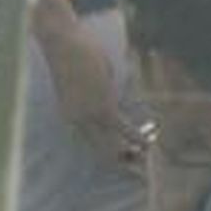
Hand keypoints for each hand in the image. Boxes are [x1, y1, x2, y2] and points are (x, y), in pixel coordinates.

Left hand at [45, 28, 153, 169]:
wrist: (60, 39)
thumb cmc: (70, 52)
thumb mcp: (84, 78)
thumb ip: (97, 94)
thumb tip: (112, 98)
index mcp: (69, 117)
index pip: (91, 145)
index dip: (111, 154)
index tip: (127, 158)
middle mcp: (76, 122)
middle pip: (102, 153)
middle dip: (122, 163)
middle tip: (141, 171)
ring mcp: (89, 116)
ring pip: (114, 146)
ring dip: (133, 154)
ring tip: (149, 157)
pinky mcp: (102, 107)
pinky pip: (124, 129)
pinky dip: (138, 138)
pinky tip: (149, 142)